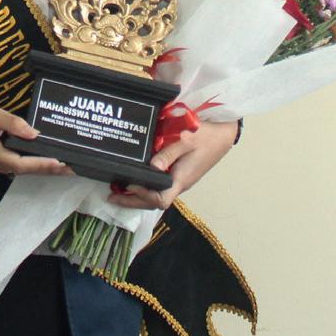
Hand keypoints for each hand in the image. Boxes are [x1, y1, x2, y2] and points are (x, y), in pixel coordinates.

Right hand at [0, 93, 71, 176]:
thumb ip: (13, 123)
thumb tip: (34, 134)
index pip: (19, 163)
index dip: (39, 164)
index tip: (58, 162)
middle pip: (21, 171)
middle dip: (45, 170)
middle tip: (69, 168)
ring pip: (17, 170)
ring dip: (38, 169)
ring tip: (60, 166)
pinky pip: (11, 166)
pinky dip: (28, 165)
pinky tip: (41, 161)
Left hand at [105, 119, 237, 209]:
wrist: (224, 134)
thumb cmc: (206, 136)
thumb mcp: (186, 139)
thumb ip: (169, 153)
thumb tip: (152, 167)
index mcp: (181, 179)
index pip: (160, 199)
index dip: (143, 195)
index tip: (128, 185)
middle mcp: (180, 184)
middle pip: (154, 202)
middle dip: (133, 202)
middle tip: (111, 197)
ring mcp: (180, 180)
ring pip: (157, 195)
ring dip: (138, 196)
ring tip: (118, 191)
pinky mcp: (180, 175)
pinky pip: (161, 187)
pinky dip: (146, 188)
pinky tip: (135, 180)